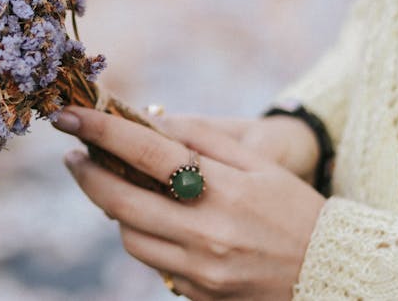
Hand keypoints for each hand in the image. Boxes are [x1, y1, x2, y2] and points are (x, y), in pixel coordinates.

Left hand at [54, 106, 325, 300]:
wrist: (331, 275)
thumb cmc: (294, 209)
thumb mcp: (259, 163)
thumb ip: (202, 138)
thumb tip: (149, 120)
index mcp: (222, 190)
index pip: (145, 153)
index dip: (100, 130)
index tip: (67, 116)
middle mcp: (205, 232)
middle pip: (120, 201)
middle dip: (87, 174)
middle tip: (74, 156)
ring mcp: (200, 269)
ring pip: (129, 236)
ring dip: (114, 208)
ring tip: (120, 187)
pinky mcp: (197, 294)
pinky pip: (152, 262)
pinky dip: (143, 236)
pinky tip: (153, 220)